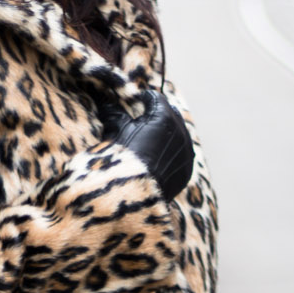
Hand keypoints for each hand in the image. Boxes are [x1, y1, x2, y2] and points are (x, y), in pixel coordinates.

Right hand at [102, 87, 194, 201]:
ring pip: (179, 134)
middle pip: (171, 114)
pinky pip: (182, 154)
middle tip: (147, 118)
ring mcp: (186, 151)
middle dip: (160, 114)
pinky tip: (160, 157)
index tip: (139, 101)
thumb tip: (106, 104)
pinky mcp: (187, 168)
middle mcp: (180, 131)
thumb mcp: (118, 133)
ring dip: (169, 133)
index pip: (155, 99)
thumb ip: (116, 115)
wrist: (136, 193)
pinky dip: (173, 152)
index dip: (145, 99)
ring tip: (154, 138)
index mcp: (164, 116)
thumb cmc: (124, 160)